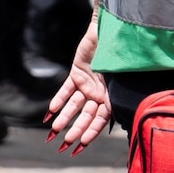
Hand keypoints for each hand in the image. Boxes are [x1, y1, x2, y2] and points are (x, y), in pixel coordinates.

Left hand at [45, 16, 110, 152]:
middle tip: (66, 142)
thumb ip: (119, 90)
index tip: (82, 143)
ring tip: (54, 129)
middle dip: (77, 129)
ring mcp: (88, 83)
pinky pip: (66, 88)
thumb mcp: (122, 73)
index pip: (101, 118)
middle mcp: (100, 92)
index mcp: (113, 95)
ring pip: (74, 105)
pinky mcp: (77, 72)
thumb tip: (119, 111)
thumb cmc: (121, 51)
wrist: (110, 28)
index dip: (92, 131)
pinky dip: (59, 98)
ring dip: (65, 117)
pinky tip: (51, 110)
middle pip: (86, 115)